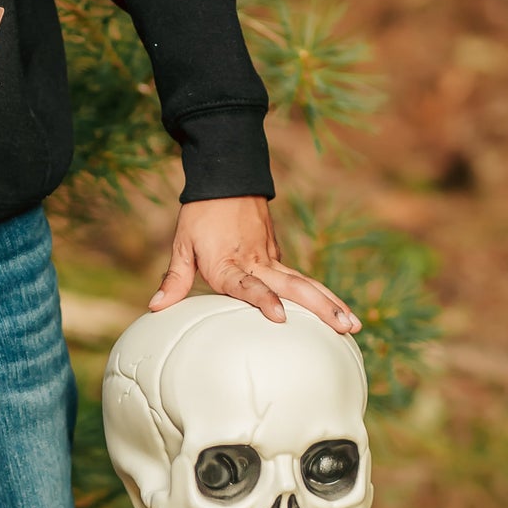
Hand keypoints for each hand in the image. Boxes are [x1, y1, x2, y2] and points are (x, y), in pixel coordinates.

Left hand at [150, 197, 360, 332]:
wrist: (226, 179)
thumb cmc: (201, 215)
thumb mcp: (182, 246)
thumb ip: (174, 281)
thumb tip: (155, 308)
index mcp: (229, 264)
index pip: (248, 286)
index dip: (262, 301)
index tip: (280, 317)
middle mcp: (256, 263)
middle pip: (293, 287)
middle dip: (320, 309)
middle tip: (343, 329)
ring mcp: (271, 258)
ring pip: (306, 283)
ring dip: (330, 303)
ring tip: (352, 325)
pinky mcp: (277, 255)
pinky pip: (300, 278)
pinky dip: (321, 295)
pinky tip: (338, 313)